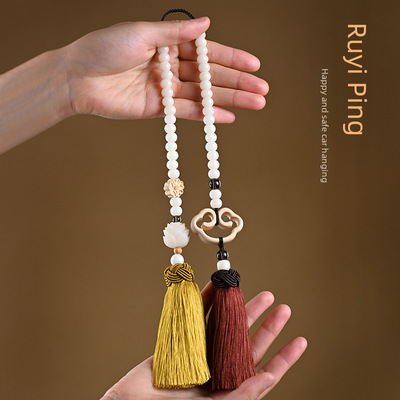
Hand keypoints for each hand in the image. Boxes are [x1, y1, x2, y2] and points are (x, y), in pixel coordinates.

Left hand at [66, 17, 268, 121]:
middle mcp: (170, 66)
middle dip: (237, 83)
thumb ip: (175, 33)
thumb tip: (206, 24)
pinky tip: (226, 117)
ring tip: (254, 104)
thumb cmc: (104, 48)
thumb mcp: (142, 32)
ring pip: (203, 96)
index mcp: (167, 44)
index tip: (254, 65)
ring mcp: (165, 89)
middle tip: (262, 91)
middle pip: (210, 76)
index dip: (232, 58)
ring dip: (229, 101)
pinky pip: (186, 112)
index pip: (206, 52)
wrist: (78, 78)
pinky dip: (206, 115)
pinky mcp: (158, 109)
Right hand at [101, 282, 306, 399]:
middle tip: (280, 305)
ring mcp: (197, 355)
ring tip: (256, 292)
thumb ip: (241, 396)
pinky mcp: (177, 341)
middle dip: (264, 324)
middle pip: (245, 343)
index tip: (300, 339)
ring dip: (238, 308)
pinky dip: (203, 300)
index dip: (283, 358)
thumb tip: (270, 377)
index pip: (262, 373)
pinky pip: (193, 317)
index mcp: (227, 392)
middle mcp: (215, 371)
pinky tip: (216, 288)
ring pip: (223, 326)